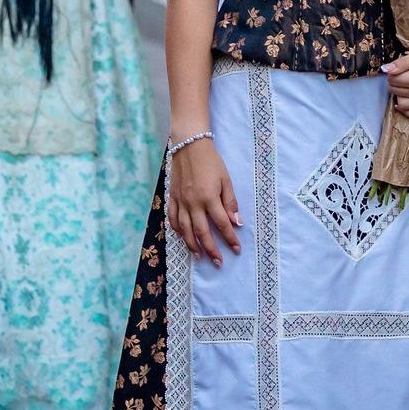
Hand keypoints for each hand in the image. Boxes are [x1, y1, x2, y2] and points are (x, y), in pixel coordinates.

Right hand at [168, 138, 240, 267]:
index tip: (236, 249)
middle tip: (218, 262)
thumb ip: (230, 202)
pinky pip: (173, 219)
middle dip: (211, 250)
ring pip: (185, 230)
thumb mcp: (226, 180)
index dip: (230, 238)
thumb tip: (236, 222)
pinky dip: (178, 231)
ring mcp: (181, 202)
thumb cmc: (211, 162)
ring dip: (192, 245)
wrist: (189, 147)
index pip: (222, 224)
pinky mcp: (172, 198)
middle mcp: (194, 203)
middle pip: (202, 232)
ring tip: (199, 257)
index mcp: (209, 198)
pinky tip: (183, 237)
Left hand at [383, 39, 408, 120]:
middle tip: (400, 73)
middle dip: (394, 82)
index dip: (391, 72)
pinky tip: (405, 103)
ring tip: (403, 85)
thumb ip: (403, 63)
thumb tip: (385, 69)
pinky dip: (408, 111)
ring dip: (398, 95)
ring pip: (403, 105)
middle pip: (396, 91)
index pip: (393, 80)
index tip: (397, 66)